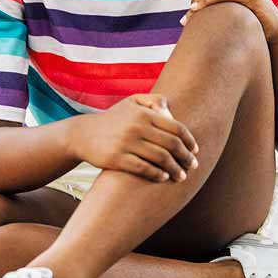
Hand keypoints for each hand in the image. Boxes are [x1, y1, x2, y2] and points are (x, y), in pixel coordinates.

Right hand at [67, 94, 198, 182]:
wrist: (83, 134)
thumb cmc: (114, 119)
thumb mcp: (132, 102)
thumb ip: (154, 100)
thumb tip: (172, 112)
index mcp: (144, 113)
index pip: (176, 128)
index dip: (190, 141)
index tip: (195, 151)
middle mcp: (137, 126)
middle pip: (172, 145)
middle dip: (186, 158)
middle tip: (192, 166)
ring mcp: (127, 143)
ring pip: (161, 159)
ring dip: (175, 170)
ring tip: (181, 176)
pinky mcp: (117, 159)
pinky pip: (145, 169)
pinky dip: (158, 175)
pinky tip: (163, 177)